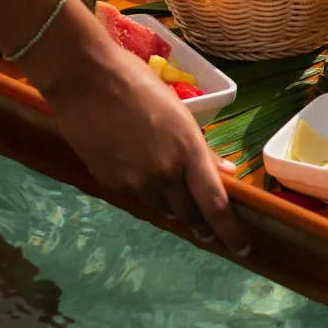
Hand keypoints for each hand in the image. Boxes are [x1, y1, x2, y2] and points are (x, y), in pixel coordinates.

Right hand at [34, 37, 249, 254]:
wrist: (85, 78)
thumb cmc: (138, 84)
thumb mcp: (180, 113)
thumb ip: (201, 148)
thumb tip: (226, 171)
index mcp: (188, 151)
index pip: (215, 204)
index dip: (231, 232)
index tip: (242, 249)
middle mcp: (163, 173)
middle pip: (189, 214)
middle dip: (201, 225)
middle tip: (208, 230)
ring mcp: (134, 180)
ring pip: (161, 206)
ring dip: (172, 205)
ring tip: (172, 193)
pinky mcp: (108, 181)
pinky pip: (134, 193)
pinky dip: (142, 188)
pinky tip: (134, 166)